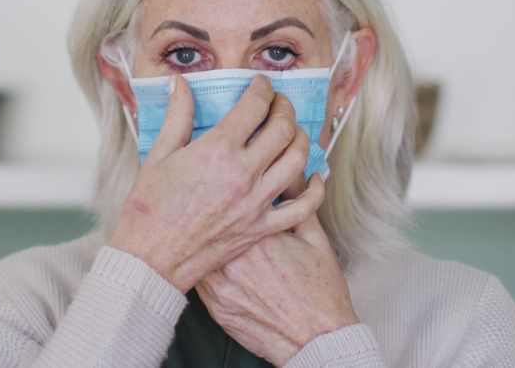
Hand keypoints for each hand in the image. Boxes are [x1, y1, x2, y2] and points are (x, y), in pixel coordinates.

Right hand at [109, 73, 326, 292]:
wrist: (151, 259)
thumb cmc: (148, 209)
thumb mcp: (159, 155)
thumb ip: (177, 116)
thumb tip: (181, 84)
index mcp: (217, 150)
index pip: (254, 106)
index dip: (262, 89)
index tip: (261, 85)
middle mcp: (243, 173)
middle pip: (283, 128)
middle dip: (284, 108)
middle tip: (278, 103)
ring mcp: (256, 202)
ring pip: (298, 160)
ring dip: (300, 139)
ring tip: (292, 132)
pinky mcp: (261, 227)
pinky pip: (303, 207)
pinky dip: (314, 189)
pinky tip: (311, 177)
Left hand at [195, 200, 359, 366]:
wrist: (316, 339)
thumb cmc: (319, 293)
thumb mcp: (315, 238)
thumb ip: (299, 201)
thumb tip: (292, 175)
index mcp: (258, 235)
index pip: (234, 198)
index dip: (236, 189)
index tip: (238, 185)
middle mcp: (233, 258)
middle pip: (210, 222)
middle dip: (215, 213)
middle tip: (221, 206)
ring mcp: (219, 284)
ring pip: (195, 249)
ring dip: (202, 238)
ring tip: (213, 232)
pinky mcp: (213, 305)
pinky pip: (197, 276)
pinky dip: (202, 264)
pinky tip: (215, 259)